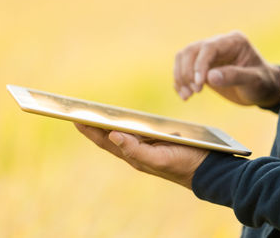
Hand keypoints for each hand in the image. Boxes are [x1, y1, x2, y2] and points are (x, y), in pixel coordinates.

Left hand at [74, 123, 208, 188]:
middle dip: (93, 125)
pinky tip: (123, 118)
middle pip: (109, 136)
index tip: (75, 117)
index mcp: (133, 155)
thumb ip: (135, 150)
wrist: (205, 168)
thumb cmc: (182, 164)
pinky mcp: (156, 141)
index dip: (89, 130)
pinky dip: (126, 123)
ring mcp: (146, 146)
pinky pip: (136, 130)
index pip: (105, 141)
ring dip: (107, 123)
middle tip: (79, 111)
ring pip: (121, 133)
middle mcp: (136, 151)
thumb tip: (113, 135)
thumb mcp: (158, 159)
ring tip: (94, 112)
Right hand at [174, 31, 279, 107]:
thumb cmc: (262, 84)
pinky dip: (180, 82)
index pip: (208, 48)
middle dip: (188, 72)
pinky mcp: (201, 66)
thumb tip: (210, 77)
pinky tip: (185, 96)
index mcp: (233, 41)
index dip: (200, 65)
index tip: (199, 84)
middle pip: (191, 51)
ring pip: (183, 58)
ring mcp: (208, 55)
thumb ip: (234, 76)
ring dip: (180, 77)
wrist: (262, 90)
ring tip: (187, 96)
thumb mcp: (254, 81)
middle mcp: (218, 44)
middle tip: (195, 91)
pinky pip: (183, 69)